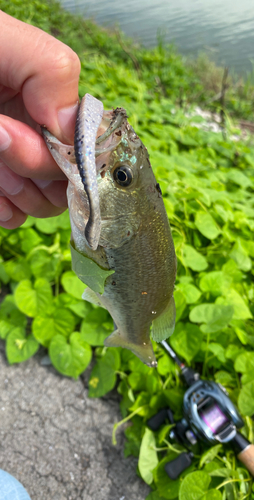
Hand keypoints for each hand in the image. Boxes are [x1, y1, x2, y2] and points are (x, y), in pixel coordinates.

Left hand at [0, 11, 80, 228]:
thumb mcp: (6, 42)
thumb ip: (52, 73)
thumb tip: (70, 128)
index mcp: (51, 106)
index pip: (89, 148)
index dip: (65, 156)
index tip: (12, 134)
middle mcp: (41, 138)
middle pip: (68, 182)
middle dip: (34, 169)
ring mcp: (17, 166)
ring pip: (42, 204)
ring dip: (20, 193)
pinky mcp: (0, 187)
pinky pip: (14, 216)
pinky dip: (4, 210)